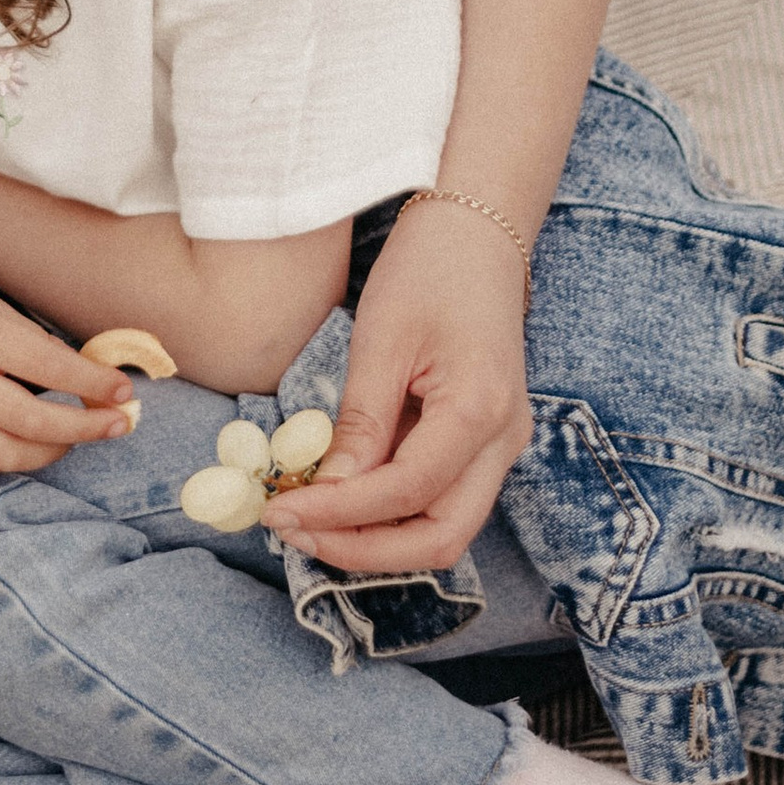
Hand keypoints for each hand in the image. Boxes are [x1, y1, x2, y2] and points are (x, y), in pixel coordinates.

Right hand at [0, 245, 136, 481]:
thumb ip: (34, 346)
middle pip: (31, 423)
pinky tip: (23, 443)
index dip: (95, 385)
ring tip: (73, 434)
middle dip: (85, 429)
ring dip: (52, 451)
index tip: (125, 393)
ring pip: (5, 455)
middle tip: (118, 425)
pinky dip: (6, 461)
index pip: (49, 368)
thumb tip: (90, 385)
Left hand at [263, 198, 529, 576]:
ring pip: (444, 529)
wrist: (476, 235)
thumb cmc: (428, 271)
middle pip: (441, 538)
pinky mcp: (482, 442)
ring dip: (377, 538)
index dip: (340, 514)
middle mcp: (503, 442)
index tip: (280, 513)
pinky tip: (339, 497)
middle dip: (364, 549)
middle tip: (294, 533)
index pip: (407, 493)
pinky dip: (390, 512)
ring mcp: (499, 446)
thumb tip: (326, 491)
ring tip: (309, 521)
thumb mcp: (382, 340)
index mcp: (480, 412)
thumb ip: (360, 422)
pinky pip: (440, 498)